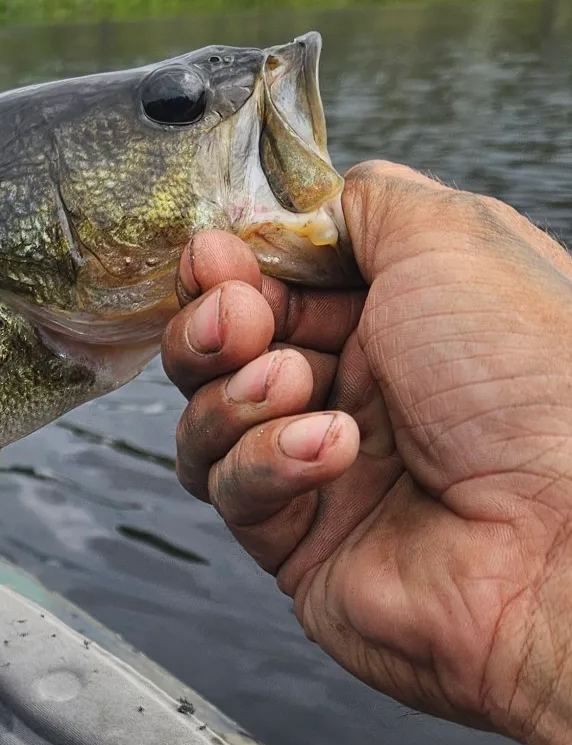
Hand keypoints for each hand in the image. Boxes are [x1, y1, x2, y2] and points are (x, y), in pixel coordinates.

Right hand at [162, 161, 571, 744]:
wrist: (567, 542)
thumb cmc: (536, 382)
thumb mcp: (454, 239)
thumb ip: (360, 202)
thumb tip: (290, 208)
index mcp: (398, 319)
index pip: (270, 283)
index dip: (229, 267)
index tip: (213, 255)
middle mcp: (359, 390)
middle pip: (222, 348)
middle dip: (212, 325)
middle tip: (236, 319)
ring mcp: (322, 468)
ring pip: (208, 418)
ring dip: (237, 395)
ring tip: (297, 389)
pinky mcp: (295, 541)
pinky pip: (230, 489)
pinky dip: (268, 462)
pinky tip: (329, 453)